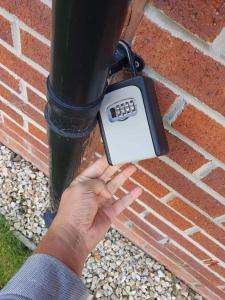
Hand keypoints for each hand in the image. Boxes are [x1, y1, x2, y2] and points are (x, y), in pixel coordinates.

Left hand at [35, 156, 141, 274]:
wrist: (75, 235)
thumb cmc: (73, 211)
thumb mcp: (83, 189)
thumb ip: (97, 183)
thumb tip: (107, 191)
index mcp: (82, 183)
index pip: (95, 168)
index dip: (105, 160)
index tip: (114, 153)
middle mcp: (92, 191)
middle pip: (107, 175)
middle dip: (116, 166)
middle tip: (125, 157)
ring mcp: (101, 202)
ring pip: (115, 186)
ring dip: (123, 177)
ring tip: (132, 168)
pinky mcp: (109, 213)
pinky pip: (122, 202)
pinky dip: (130, 196)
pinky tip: (137, 190)